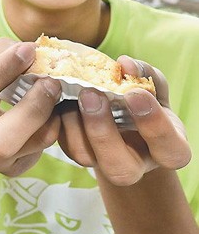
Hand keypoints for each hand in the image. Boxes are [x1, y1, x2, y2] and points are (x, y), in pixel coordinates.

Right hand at [0, 38, 61, 176]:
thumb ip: (1, 52)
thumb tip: (31, 52)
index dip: (4, 71)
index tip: (29, 50)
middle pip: (1, 141)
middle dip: (33, 109)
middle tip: (52, 82)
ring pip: (31, 146)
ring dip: (51, 115)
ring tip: (54, 91)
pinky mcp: (12, 169)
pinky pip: (42, 150)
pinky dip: (54, 126)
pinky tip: (50, 108)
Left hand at [58, 57, 190, 184]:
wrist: (120, 112)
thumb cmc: (144, 98)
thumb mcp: (152, 85)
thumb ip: (145, 73)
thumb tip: (125, 64)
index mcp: (167, 149)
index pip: (171, 151)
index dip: (153, 125)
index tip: (135, 94)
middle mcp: (136, 165)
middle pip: (121, 169)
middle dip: (103, 132)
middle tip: (92, 95)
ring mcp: (103, 163)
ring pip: (86, 158)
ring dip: (76, 125)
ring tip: (74, 95)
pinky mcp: (79, 154)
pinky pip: (65, 146)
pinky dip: (61, 122)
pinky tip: (62, 100)